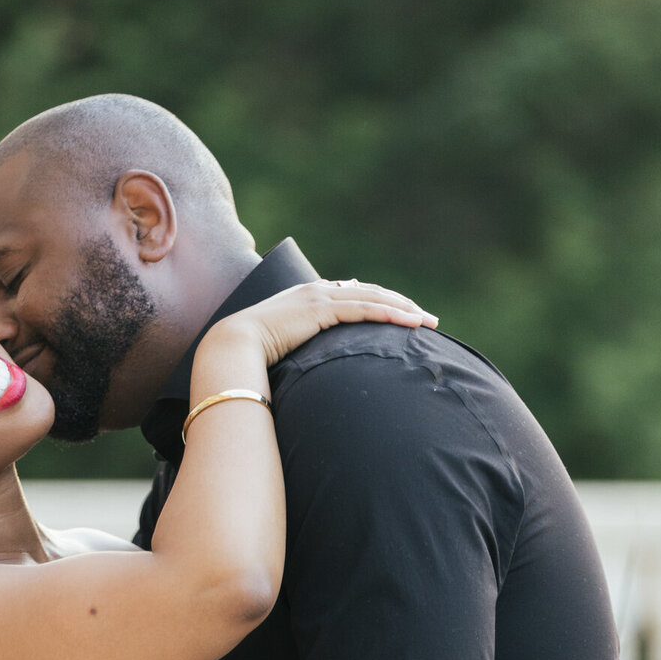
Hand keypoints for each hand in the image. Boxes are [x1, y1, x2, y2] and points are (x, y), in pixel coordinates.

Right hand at [207, 279, 437, 369]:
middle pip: (370, 292)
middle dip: (401, 305)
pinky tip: (411, 324)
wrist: (232, 346)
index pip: (353, 295)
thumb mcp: (280, 347)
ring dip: (404, 310)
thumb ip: (299, 347)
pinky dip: (390, 315)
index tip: (402, 315)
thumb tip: (312, 368)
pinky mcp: (322, 309)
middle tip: (427, 319)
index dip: (380, 303)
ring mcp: (319, 296)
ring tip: (428, 322)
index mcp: (307, 297)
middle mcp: (316, 290)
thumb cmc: (249, 355)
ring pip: (374, 297)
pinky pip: (365, 309)